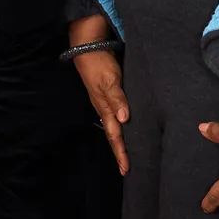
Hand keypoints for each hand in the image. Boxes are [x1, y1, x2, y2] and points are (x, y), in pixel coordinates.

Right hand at [75, 50, 129, 175]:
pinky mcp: (110, 94)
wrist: (88, 49)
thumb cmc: (99, 64)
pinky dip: (122, 126)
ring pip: (115, 127)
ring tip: (130, 153)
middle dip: (121, 152)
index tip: (126, 169)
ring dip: (122, 141)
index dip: (121, 152)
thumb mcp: (109, 80)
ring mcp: (106, 102)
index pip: (115, 136)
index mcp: (105, 109)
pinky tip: (128, 126)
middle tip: (128, 169)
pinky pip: (117, 115)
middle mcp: (106, 109)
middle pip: (114, 135)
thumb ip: (117, 98)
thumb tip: (124, 119)